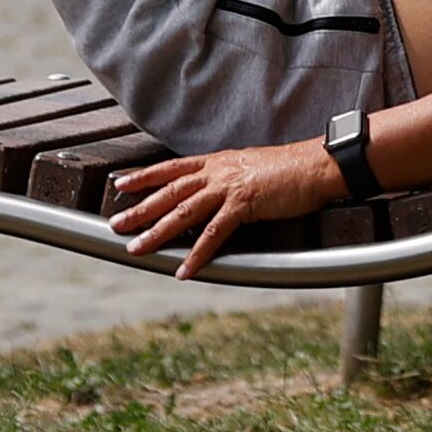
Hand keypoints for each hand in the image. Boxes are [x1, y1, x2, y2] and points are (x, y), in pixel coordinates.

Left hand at [108, 140, 343, 276]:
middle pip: (169, 192)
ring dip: (157, 232)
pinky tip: (184, 270)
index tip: (121, 185)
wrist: (316, 166)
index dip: (145, 176)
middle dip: (140, 209)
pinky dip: (197, 254)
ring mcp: (229, 187)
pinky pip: (214, 234)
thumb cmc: (290, 169)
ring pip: (183, 212)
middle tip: (116, 225)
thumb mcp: (251, 168)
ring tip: (136, 249)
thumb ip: (230, 178)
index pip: (172, 168)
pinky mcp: (244, 205)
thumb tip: (217, 191)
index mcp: (217, 161)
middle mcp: (217, 172)